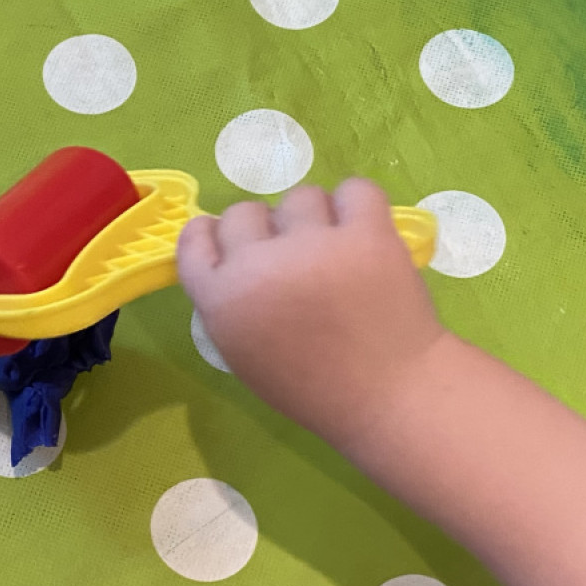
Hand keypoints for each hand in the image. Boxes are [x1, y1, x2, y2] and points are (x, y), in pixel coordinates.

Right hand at [176, 180, 450, 452]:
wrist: (389, 395)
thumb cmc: (311, 385)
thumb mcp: (242, 352)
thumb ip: (228, 301)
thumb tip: (238, 257)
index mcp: (221, 299)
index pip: (196, 238)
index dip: (214, 235)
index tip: (233, 244)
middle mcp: (259, 264)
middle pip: (244, 211)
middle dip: (264, 231)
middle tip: (293, 257)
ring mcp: (313, 244)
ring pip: (300, 196)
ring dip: (314, 217)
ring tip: (334, 249)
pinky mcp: (366, 233)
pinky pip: (353, 189)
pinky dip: (357, 204)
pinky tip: (361, 229)